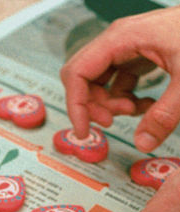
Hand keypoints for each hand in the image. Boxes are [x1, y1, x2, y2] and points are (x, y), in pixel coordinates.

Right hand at [60, 6, 179, 151]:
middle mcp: (120, 41)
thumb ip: (165, 114)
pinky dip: (127, 99)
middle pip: (84, 79)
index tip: (84, 131)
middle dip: (94, 106)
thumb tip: (143, 143)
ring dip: (112, 104)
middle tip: (113, 122)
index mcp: (122, 39)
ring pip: (100, 83)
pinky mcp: (139, 56)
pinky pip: (119, 83)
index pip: (77, 73)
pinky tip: (147, 105)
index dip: (75, 105)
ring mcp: (128, 48)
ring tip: (136, 111)